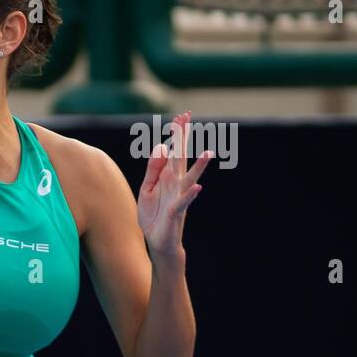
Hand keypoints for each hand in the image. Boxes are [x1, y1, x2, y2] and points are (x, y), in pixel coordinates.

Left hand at [139, 111, 209, 257]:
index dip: (176, 135)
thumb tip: (161, 147)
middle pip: (181, 157)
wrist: (157, 240)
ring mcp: (178, 197)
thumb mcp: (147, 189)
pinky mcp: (176, 212)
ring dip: (199, 166)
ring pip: (189, 178)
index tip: (180, 116)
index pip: (174, 151)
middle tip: (187, 118)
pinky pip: (184, 201)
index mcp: (168, 177)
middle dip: (183, 138)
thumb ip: (153, 169)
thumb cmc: (154, 215)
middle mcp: (176, 184)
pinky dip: (191, 193)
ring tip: (209, 153)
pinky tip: (198, 186)